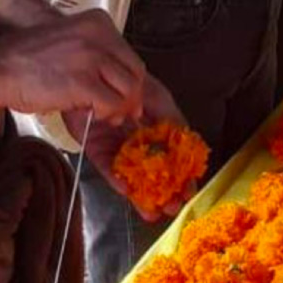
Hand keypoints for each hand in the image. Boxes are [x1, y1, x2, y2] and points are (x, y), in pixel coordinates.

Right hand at [0, 10, 145, 125]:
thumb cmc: (27, 60)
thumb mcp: (70, 42)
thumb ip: (96, 54)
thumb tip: (124, 84)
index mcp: (98, 22)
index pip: (129, 56)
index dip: (130, 81)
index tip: (125, 98)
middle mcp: (99, 35)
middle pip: (135, 72)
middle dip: (131, 97)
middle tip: (119, 114)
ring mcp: (92, 56)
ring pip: (128, 90)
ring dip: (119, 109)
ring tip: (102, 115)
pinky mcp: (83, 81)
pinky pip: (111, 104)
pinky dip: (105, 115)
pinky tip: (90, 115)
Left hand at [77, 78, 199, 222]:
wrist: (93, 71)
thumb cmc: (128, 80)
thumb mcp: (156, 95)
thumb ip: (171, 116)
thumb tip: (186, 138)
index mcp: (157, 130)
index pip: (174, 158)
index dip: (183, 175)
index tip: (189, 191)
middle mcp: (139, 141)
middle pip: (154, 171)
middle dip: (165, 192)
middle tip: (173, 207)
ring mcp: (118, 146)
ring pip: (133, 175)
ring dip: (143, 194)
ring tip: (153, 211)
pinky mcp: (96, 147)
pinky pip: (107, 165)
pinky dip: (115, 177)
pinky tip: (125, 189)